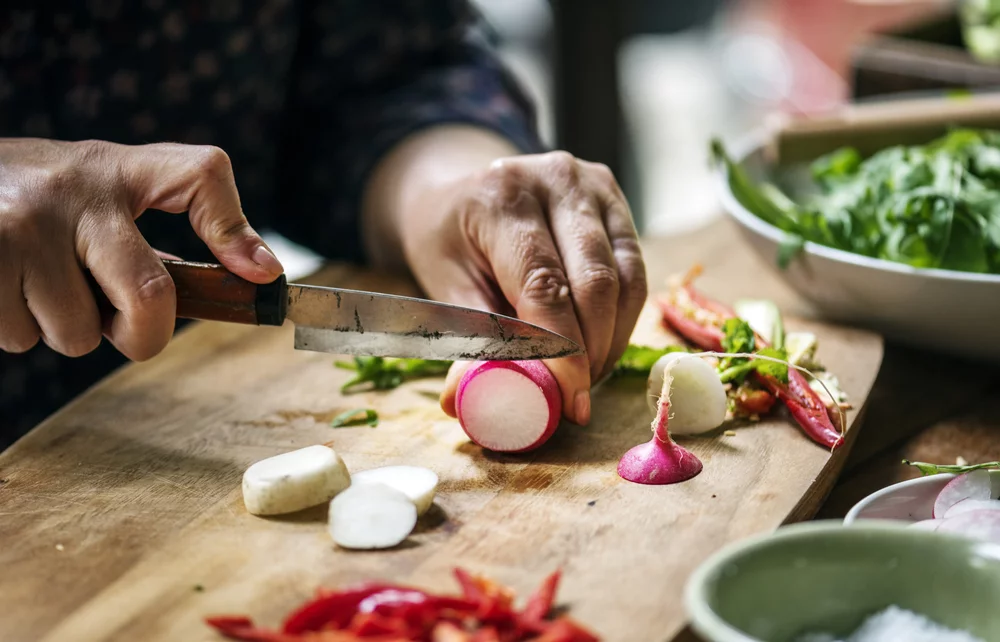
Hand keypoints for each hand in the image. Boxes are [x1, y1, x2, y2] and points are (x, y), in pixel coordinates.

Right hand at [0, 138, 282, 360]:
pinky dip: (18, 329)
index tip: (261, 277)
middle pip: (149, 297)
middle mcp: (72, 192)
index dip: (234, 231)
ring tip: (40, 282)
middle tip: (115, 316)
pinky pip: (20, 338)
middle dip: (139, 332)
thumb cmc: (47, 194)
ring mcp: (19, 226)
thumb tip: (263, 271)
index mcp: (119, 169)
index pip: (200, 175)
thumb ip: (188, 215)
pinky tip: (9, 286)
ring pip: (75, 333)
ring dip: (63, 329)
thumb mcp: (114, 185)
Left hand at [395, 149, 646, 424]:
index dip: (563, 349)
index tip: (572, 401)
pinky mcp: (616, 201)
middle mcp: (555, 179)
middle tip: (578, 397)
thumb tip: (466, 402)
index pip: (544, 282)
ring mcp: (593, 186)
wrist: (461, 193)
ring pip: (626, 278)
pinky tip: (599, 346)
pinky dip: (621, 318)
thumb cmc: (450, 242)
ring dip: (612, 339)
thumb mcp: (443, 286)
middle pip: (595, 280)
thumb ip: (468, 339)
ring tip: (586, 376)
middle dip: (592, 351)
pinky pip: (635, 271)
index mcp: (501, 197)